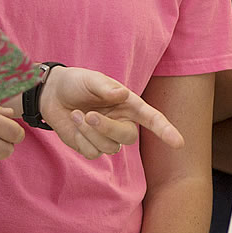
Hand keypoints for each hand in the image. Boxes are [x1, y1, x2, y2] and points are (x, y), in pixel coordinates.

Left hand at [42, 66, 183, 157]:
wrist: (52, 95)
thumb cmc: (76, 83)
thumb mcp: (90, 80)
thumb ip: (105, 87)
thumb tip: (122, 94)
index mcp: (130, 105)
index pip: (153, 119)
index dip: (166, 131)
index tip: (178, 143)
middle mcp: (123, 123)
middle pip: (128, 137)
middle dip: (107, 129)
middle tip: (88, 115)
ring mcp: (108, 137)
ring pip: (109, 148)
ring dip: (89, 133)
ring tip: (76, 115)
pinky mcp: (92, 147)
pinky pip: (92, 153)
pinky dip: (80, 140)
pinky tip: (74, 125)